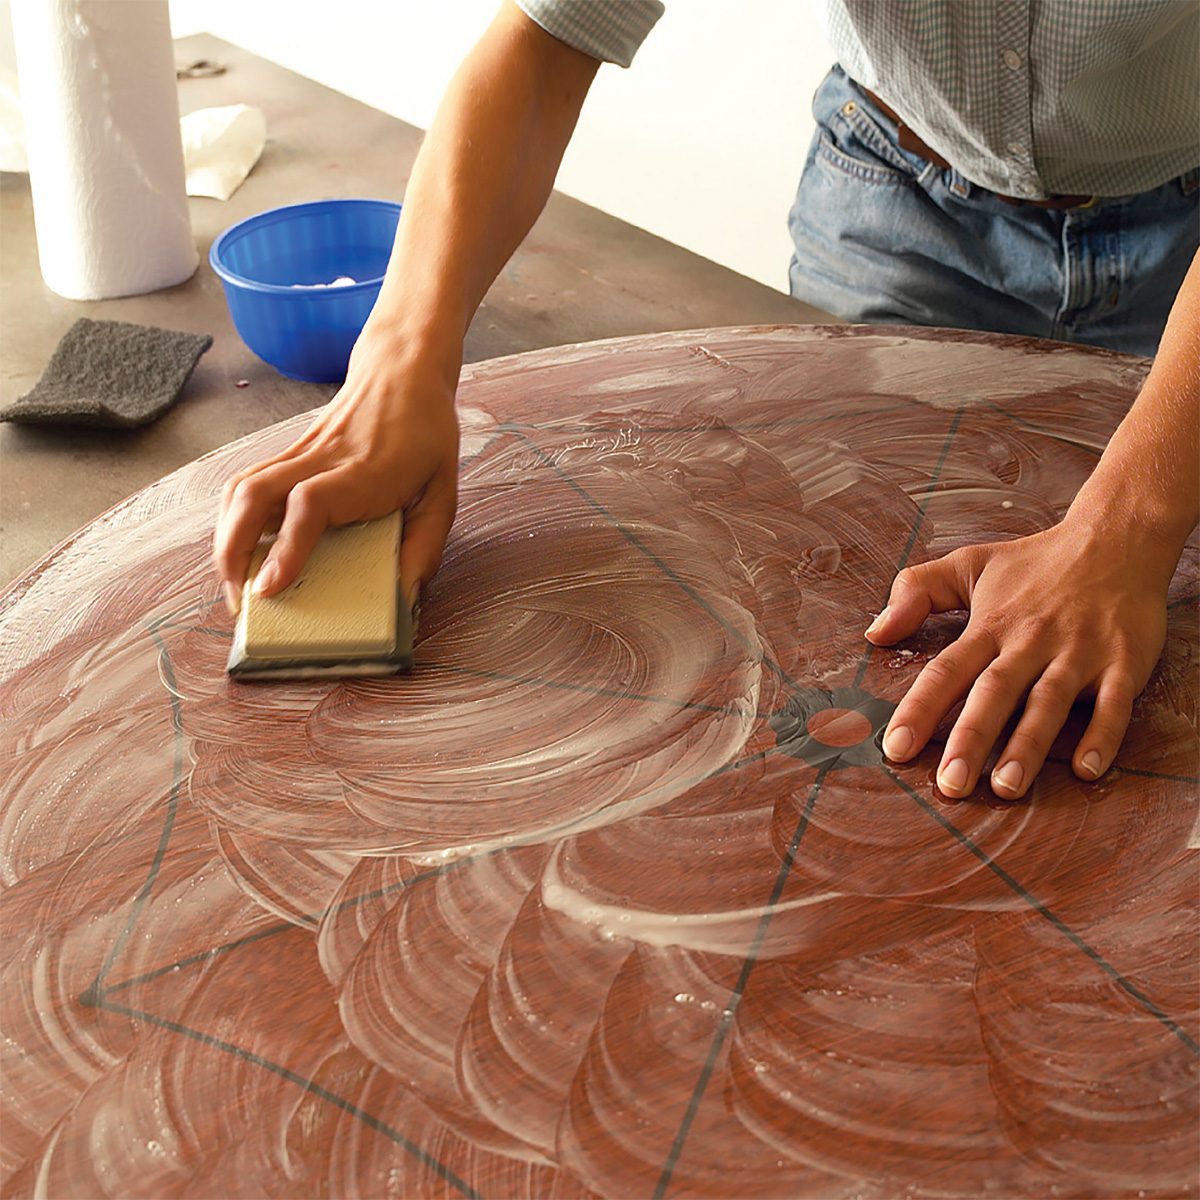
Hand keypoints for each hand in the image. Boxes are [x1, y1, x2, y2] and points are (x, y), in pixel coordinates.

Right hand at [213, 336, 459, 613]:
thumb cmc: (426, 435)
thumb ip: (426, 543)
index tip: (270, 587)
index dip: (287, 547)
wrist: (403, 370)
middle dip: (234, 551)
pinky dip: (233, 519)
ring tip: (235, 581)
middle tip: (242, 599)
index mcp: (366, 472)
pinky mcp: (289, 452)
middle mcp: (324, 459)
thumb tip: (405, 594)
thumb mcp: (444, 491)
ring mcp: (300, 452)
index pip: (310, 504)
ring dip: (226, 537)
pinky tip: (240, 548)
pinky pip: (247, 482)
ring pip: (242, 488)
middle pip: (255, 494)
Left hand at [865, 519, 1171, 798]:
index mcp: (990, 625)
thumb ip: (917, 592)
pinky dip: (1103, 735)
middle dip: (970, 739)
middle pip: (994, 693)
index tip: (895, 749)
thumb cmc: (1036, 562)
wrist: (1117, 538)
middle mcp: (1031, 642)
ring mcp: (1078, 653)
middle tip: (949, 784)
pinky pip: (1113, 704)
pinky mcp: (1123, 662)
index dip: (919, 710)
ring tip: (1005, 787)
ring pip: (1048, 704)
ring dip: (1027, 747)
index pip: (946, 671)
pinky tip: (1087, 769)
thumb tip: (874, 632)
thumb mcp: (969, 563)